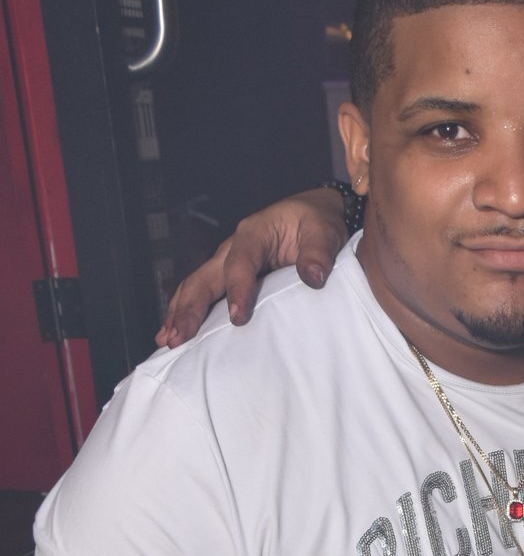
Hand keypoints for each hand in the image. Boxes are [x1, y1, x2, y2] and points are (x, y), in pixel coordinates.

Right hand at [156, 187, 348, 346]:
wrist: (312, 215)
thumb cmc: (316, 222)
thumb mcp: (324, 230)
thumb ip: (318, 252)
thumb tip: (313, 277)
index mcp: (254, 233)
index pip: (240, 263)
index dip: (237, 290)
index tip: (238, 318)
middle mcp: (233, 247)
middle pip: (204, 277)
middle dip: (190, 308)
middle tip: (179, 337)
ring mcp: (226, 262)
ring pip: (196, 286)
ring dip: (180, 313)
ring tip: (168, 341)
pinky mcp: (228, 276)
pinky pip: (203, 293)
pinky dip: (186, 312)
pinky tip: (174, 332)